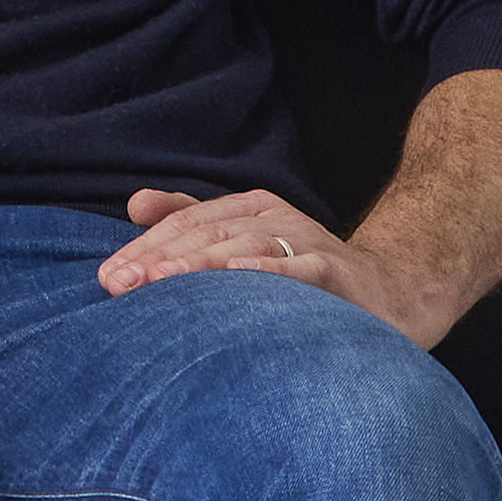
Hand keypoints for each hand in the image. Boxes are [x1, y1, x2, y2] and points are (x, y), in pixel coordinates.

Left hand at [101, 189, 449, 348]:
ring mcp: (308, 241)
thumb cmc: (305, 276)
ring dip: (198, 264)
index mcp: (251, 209)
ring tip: (157, 281)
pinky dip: (264, 271)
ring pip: (244, 246)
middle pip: (207, 232)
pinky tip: (232, 277)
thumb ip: (193, 221)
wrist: (394, 296)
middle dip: (159, 257)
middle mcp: (277, 218)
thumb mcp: (246, 242)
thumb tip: (135, 204)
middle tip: (118, 283)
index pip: (187, 222)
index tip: (107, 276)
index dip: (144, 246)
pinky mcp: (336, 271)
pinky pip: (298, 269)